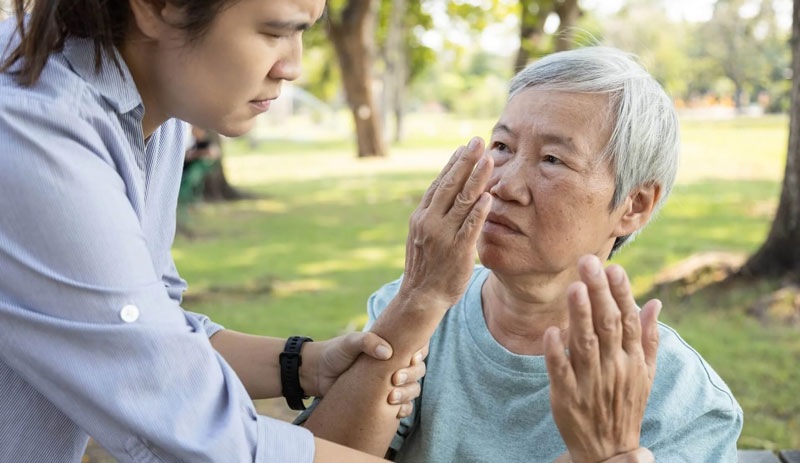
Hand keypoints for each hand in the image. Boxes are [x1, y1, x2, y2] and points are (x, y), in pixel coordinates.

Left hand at [303, 333, 427, 417]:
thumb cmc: (334, 352)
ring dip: (408, 393)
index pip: (416, 347)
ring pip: (412, 389)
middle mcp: (394, 364)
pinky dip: (404, 409)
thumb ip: (367, 342)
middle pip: (417, 371)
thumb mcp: (349, 342)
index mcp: (390, 346)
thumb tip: (387, 352)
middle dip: (411, 375)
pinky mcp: (381, 400)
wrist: (315, 374)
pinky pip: (402, 406)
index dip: (421, 353)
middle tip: (395, 378)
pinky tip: (397, 411)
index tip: (413, 357)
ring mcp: (389, 383)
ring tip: (392, 397)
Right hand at [398, 137, 492, 307]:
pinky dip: (479, 211)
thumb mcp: (424, 234)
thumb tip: (450, 191)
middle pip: (450, 185)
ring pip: (461, 201)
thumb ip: (436, 214)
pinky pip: (469, 227)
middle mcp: (429, 221)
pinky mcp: (457, 251)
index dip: (454, 162)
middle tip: (478, 141)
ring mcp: (442, 236)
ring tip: (490, 160)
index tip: (466, 145)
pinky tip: (489, 196)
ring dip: (476, 179)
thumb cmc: (428, 264)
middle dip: (466, 161)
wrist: (421, 296)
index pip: (439, 182)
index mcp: (421, 215)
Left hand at [544, 255, 660, 462]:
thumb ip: (648, 338)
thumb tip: (655, 303)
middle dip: (598, 292)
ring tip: (574, 287)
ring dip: (580, 315)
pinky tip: (550, 331)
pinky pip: (560, 372)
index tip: (613, 267)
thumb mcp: (645, 375)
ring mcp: (590, 383)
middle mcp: (614, 369)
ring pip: (585, 344)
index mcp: (633, 361)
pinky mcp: (567, 397)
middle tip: (588, 262)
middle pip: (608, 325)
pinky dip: (556, 352)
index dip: (621, 293)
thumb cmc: (625, 405)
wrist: (609, 451)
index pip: (629, 320)